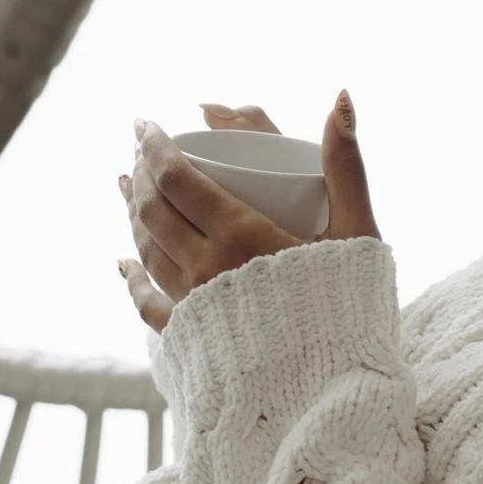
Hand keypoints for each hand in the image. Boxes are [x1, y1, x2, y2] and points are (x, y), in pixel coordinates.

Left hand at [118, 91, 380, 334]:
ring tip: (128, 187)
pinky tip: (124, 264)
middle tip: (139, 149)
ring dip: (132, 213)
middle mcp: (206, 267)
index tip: (145, 124)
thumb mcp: (358, 228)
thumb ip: (346, 162)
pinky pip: (149, 303)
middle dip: (140, 171)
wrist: (335, 386)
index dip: (155, 145)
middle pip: (152, 208)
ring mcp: (194, 305)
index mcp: (241, 234)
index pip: (177, 176)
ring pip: (145, 249)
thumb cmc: (353, 302)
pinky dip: (132, 278)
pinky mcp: (193, 339)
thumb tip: (341, 97)